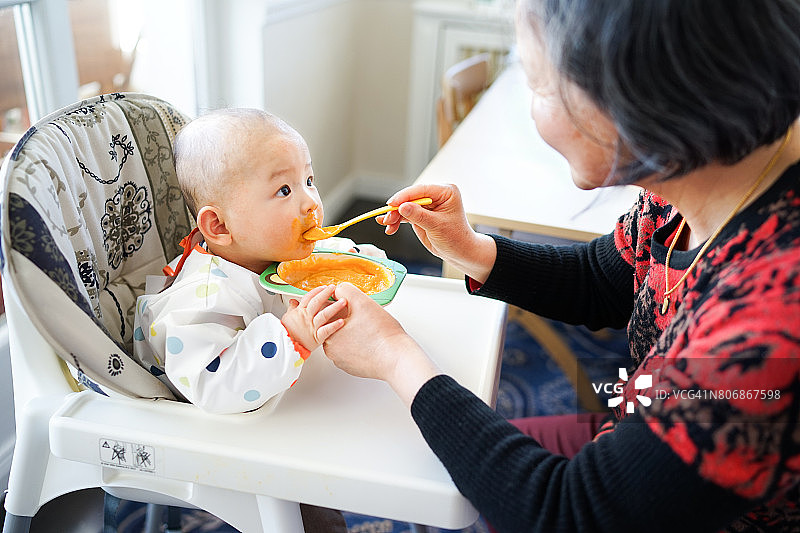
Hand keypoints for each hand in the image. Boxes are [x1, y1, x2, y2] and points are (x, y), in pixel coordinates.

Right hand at [281, 285, 346, 351]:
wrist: (285, 348)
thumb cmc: (286, 333)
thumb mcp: (286, 318)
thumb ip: (292, 308)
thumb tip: (293, 301)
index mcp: (300, 312)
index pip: (308, 297)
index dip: (317, 291)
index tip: (324, 287)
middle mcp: (307, 317)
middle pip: (317, 302)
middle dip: (326, 293)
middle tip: (334, 288)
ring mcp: (312, 327)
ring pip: (324, 314)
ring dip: (334, 307)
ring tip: (343, 301)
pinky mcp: (316, 337)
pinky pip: (326, 330)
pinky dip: (334, 326)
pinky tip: (342, 321)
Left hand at [321, 283, 439, 406]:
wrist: (397, 358)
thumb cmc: (382, 334)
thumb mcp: (362, 302)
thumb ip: (345, 290)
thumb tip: (338, 291)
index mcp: (329, 333)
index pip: (328, 314)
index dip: (342, 306)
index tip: (354, 307)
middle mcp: (331, 350)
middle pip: (335, 327)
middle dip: (347, 320)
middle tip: (364, 318)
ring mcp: (341, 361)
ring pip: (343, 340)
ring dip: (353, 333)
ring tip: (369, 329)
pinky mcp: (352, 368)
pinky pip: (351, 352)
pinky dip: (359, 346)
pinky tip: (371, 341)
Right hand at [378, 184, 496, 282]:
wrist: (459, 252)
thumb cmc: (456, 238)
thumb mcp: (437, 226)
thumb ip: (419, 216)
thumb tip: (402, 206)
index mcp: (446, 192)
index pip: (421, 190)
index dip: (404, 196)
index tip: (391, 203)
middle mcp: (436, 195)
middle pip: (410, 197)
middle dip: (397, 208)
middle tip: (387, 218)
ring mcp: (427, 205)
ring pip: (405, 206)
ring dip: (394, 216)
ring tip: (387, 225)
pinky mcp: (420, 214)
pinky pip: (405, 214)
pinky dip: (396, 221)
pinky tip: (389, 226)